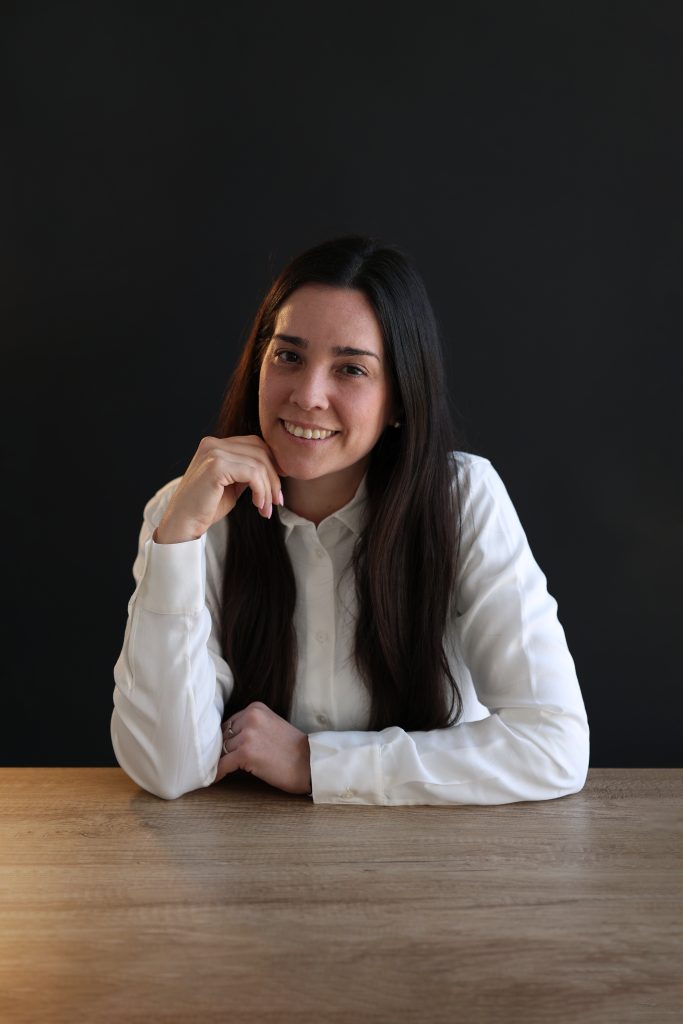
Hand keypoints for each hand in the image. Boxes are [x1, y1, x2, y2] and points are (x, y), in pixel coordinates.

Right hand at [155, 435, 283, 543]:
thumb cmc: (205, 509)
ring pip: (259, 463)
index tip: (277, 487)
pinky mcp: (216, 466)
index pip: (255, 444)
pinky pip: (252, 473)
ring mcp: (213, 452)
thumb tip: (276, 468)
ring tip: (267, 508)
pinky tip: (258, 505)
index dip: (272, 464)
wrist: (182, 525)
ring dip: (269, 488)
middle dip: (274, 477)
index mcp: (215, 445)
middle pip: (260, 450)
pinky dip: (261, 490)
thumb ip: (247, 472)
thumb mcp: (232, 485)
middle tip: (277, 501)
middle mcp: (213, 443)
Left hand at [214, 702, 311, 795]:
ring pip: (222, 750)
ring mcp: (247, 734)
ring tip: (218, 771)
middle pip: (223, 735)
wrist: (310, 764)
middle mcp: (250, 717)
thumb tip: (226, 740)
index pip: (230, 723)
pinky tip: (214, 780)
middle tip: (220, 763)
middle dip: (223, 750)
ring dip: (221, 762)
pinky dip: (217, 773)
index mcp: (256, 708)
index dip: (226, 739)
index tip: (223, 751)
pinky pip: (222, 764)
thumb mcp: (271, 726)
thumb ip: (250, 727)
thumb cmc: (293, 749)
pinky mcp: (245, 752)